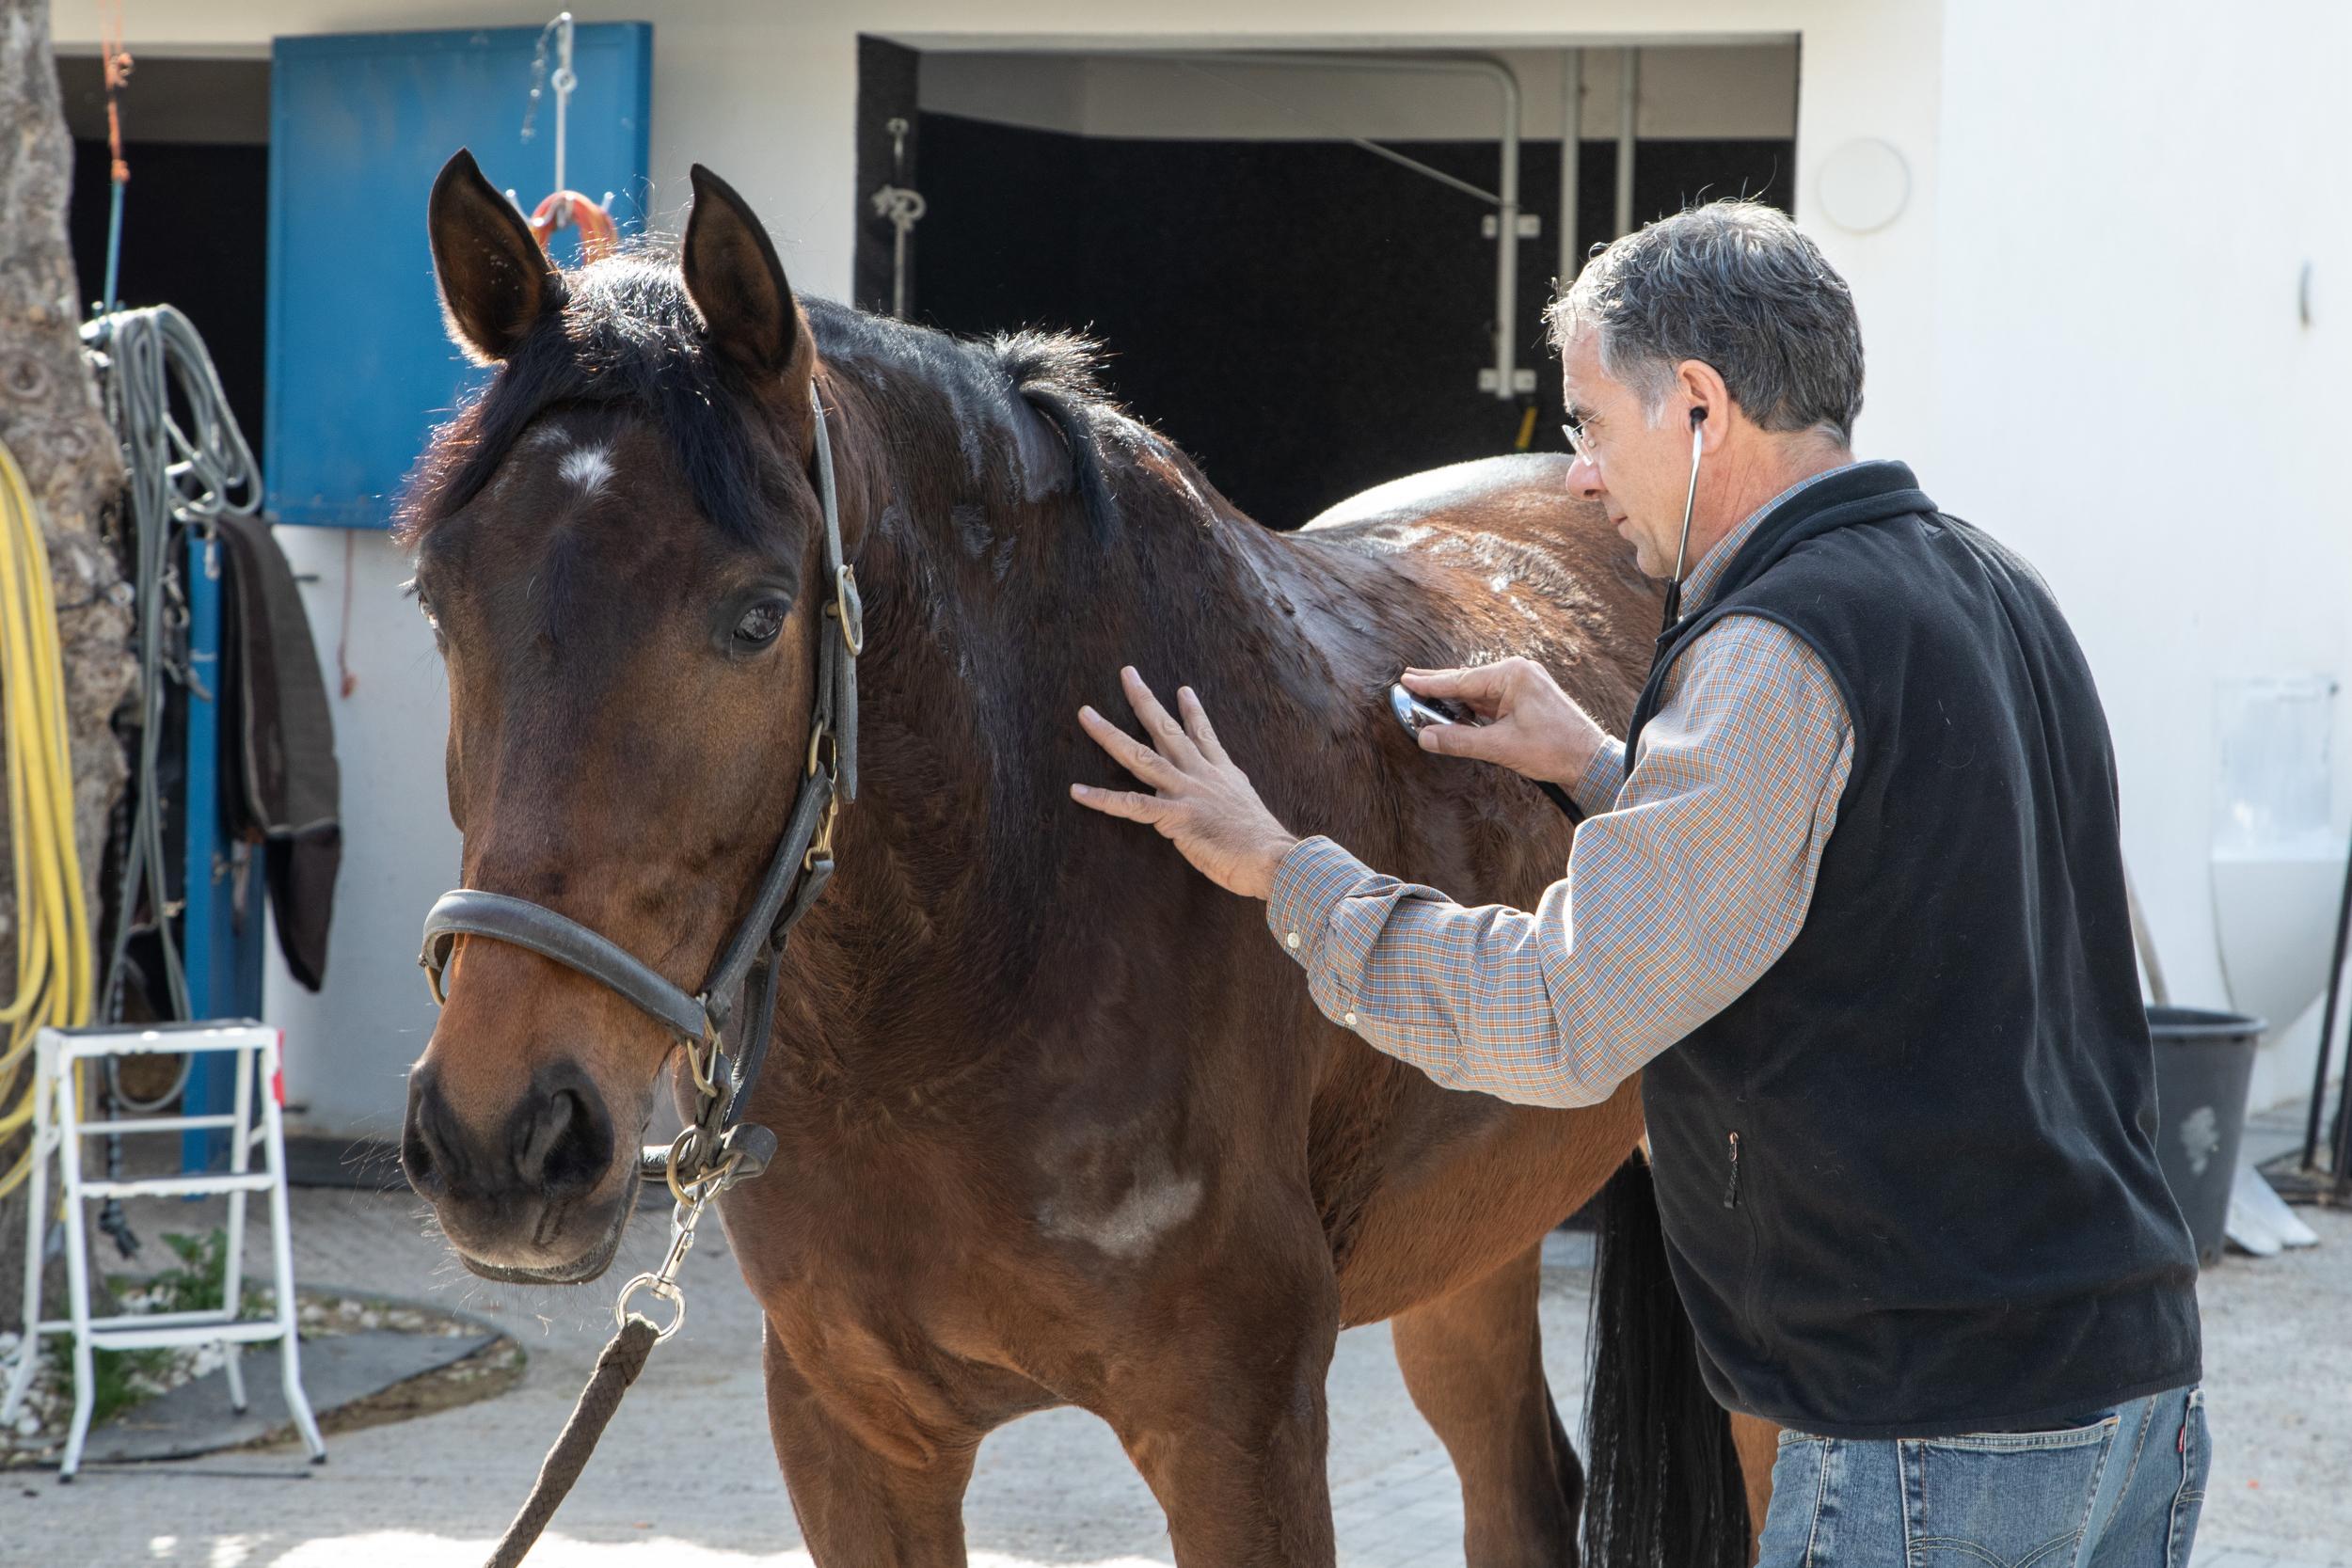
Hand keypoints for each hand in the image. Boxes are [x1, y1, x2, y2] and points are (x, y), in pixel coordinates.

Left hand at [1070, 667, 1300, 900]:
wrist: (1273, 857)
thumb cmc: (1265, 845)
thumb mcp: (1249, 809)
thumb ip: (1231, 797)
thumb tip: (1226, 798)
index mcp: (1221, 774)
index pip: (1204, 735)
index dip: (1193, 711)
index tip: (1183, 689)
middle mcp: (1201, 775)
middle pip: (1167, 730)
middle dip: (1144, 700)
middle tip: (1127, 673)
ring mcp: (1186, 792)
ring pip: (1140, 757)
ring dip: (1109, 734)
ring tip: (1086, 714)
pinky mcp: (1175, 816)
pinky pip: (1132, 805)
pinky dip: (1103, 799)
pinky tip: (1078, 791)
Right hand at [1401, 658, 1606, 789]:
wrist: (1592, 760)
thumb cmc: (1554, 749)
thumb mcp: (1500, 746)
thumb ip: (1460, 741)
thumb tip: (1427, 737)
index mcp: (1513, 675)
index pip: (1462, 680)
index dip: (1431, 684)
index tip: (1406, 680)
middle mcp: (1518, 673)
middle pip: (1468, 680)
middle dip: (1439, 684)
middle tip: (1409, 679)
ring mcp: (1524, 684)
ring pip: (1479, 691)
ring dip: (1455, 697)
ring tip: (1426, 694)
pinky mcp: (1527, 698)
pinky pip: (1492, 699)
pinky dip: (1472, 706)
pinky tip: (1456, 709)